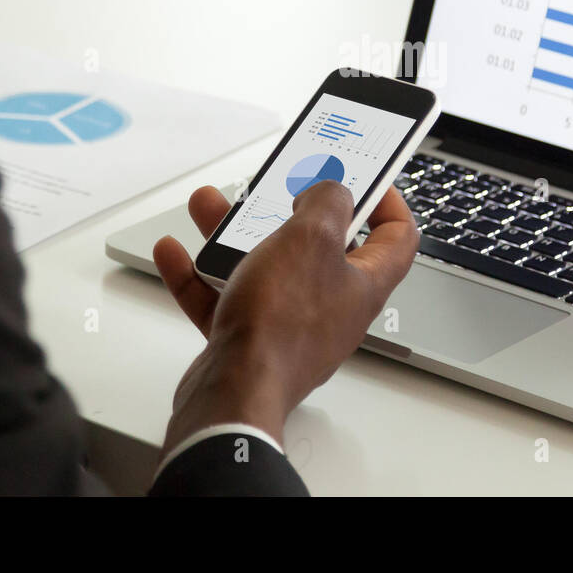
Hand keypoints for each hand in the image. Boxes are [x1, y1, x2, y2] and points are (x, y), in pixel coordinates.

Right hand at [152, 180, 418, 456]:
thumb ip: (327, 202)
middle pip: (318, 247)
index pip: (397, 237)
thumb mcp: (312, 238)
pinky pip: (225, 298)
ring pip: (264, 267)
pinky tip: (175, 254)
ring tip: (207, 207)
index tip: (364, 178)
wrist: (234, 394)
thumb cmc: (280, 325)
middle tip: (270, 188)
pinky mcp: (249, 341)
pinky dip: (200, 274)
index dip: (387, 202)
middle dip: (286, 210)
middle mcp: (331, 305)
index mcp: (363, 283)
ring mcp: (289, 325)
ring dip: (232, 235)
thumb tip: (332, 191)